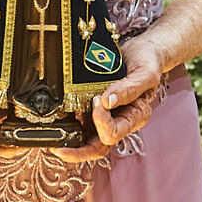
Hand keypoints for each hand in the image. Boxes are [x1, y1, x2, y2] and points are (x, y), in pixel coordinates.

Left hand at [58, 37, 164, 162]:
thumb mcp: (145, 73)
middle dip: (78, 151)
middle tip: (59, 148)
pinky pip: (83, 124)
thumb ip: (129, 88)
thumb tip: (107, 101)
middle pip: (99, 147)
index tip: (96, 99)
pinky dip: (70, 126)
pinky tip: (59, 122)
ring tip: (54, 141)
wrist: (142, 50)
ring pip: (89, 140)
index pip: (114, 133)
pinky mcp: (97, 108)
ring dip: (72, 143)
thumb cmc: (147, 61)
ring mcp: (108, 116)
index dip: (102, 121)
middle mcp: (121, 121)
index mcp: (135, 117)